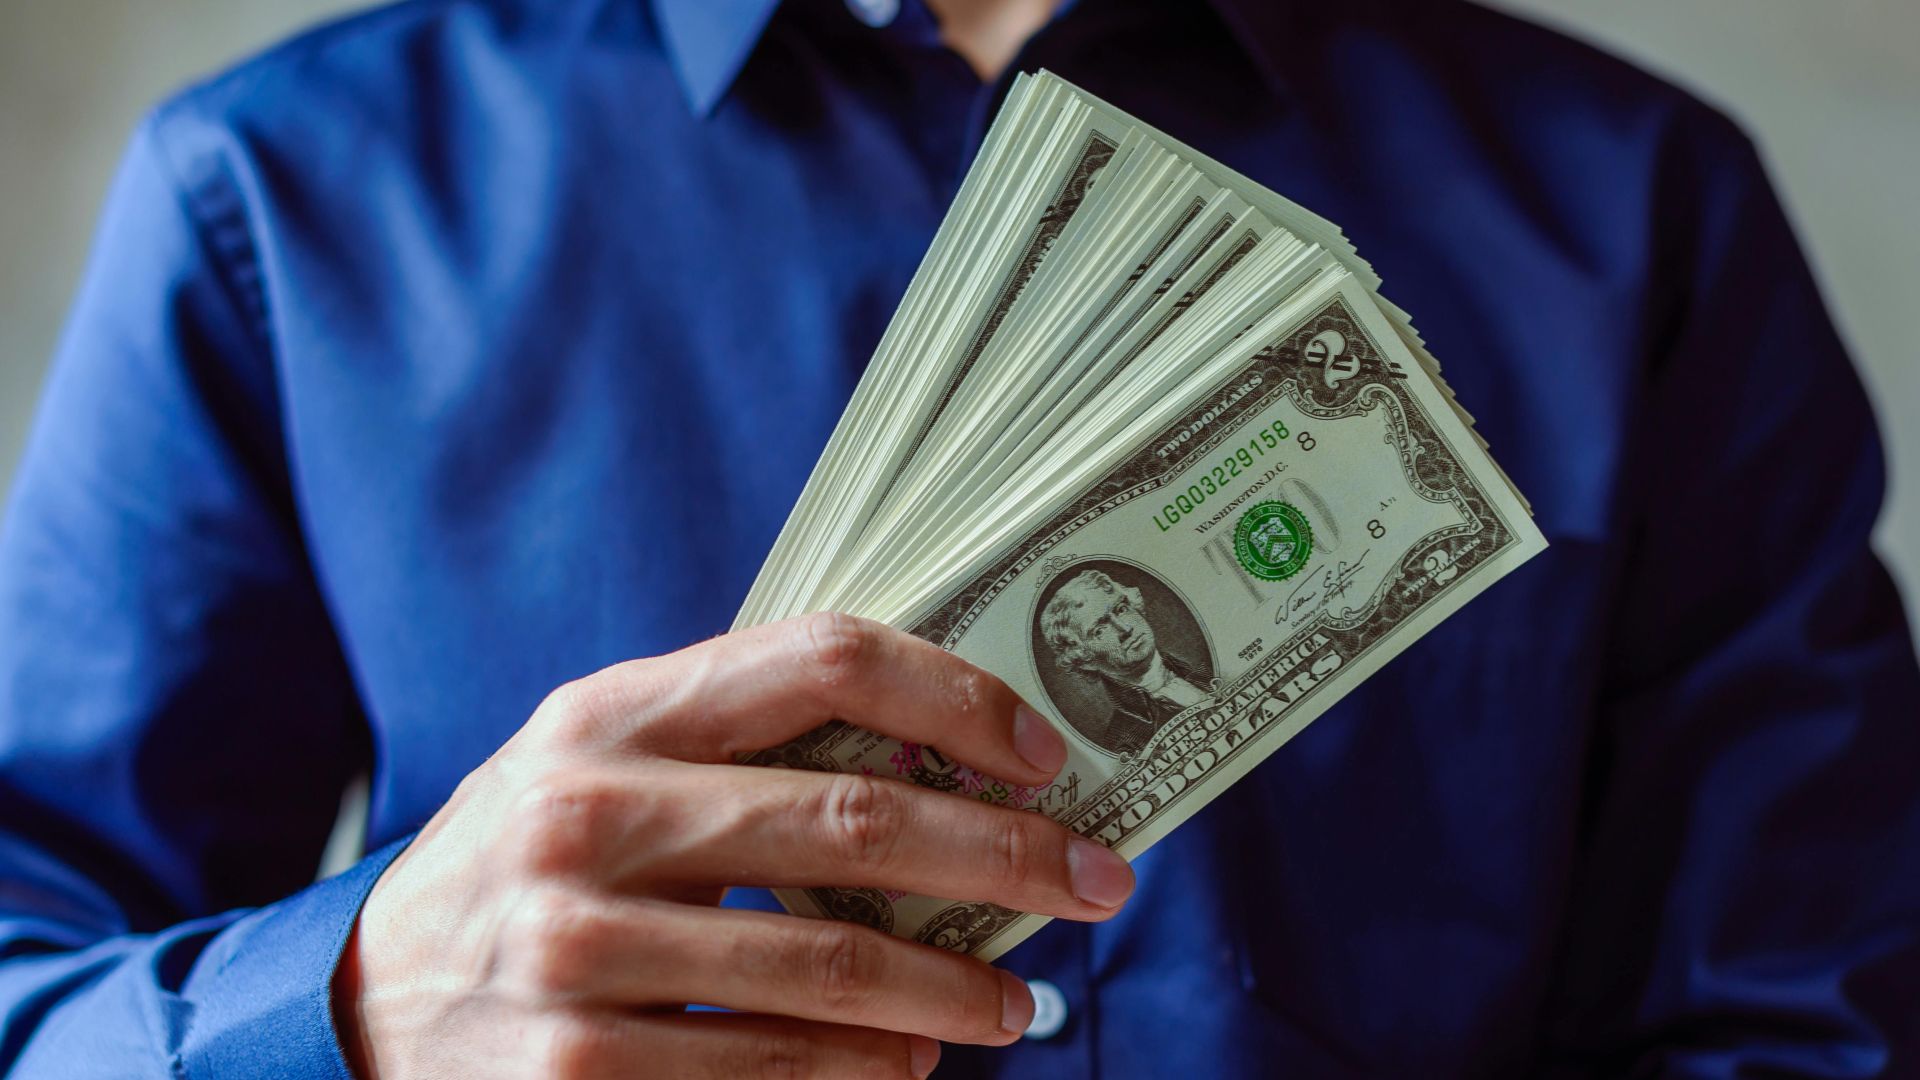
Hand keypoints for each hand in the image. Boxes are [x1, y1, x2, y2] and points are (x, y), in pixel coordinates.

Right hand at [332, 613, 1133, 1077]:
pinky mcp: (572, 1072)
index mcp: (606, 714)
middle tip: (1095, 882)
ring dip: (954, 988)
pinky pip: (768, 1071)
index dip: (954, 697)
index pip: (818, 659)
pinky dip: (866, 1071)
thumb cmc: (525, 864)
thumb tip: (942, 767)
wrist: (362, 1003)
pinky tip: (912, 1063)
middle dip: (1007, 857)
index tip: (1043, 751)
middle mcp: (582, 816)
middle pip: (851, 824)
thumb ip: (733, 745)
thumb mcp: (597, 766)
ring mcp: (573, 950)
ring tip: (1019, 1001)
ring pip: (828, 969)